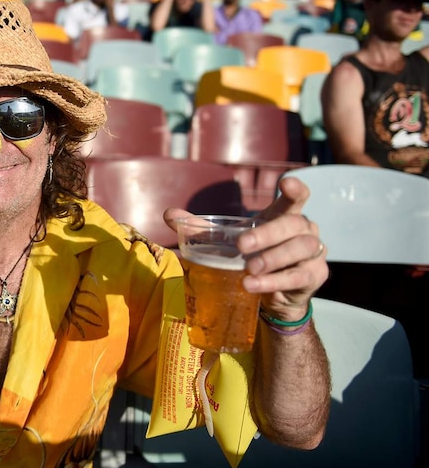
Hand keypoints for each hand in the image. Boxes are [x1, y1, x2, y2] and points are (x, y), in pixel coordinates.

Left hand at [165, 177, 327, 321]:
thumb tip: (169, 215)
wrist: (272, 298)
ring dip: (273, 258)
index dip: (296, 189)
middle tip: (242, 246)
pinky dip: (273, 281)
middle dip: (268, 234)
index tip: (286, 183)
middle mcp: (304, 231)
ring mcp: (313, 254)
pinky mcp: (314, 276)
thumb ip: (199, 228)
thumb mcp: (226, 242)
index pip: (296, 198)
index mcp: (283, 217)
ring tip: (248, 269)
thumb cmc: (251, 259)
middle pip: (294, 224)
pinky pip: (297, 276)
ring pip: (301, 248)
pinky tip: (253, 285)